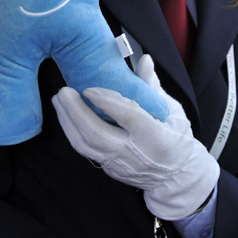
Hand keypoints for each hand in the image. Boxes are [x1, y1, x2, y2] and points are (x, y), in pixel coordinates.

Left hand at [52, 55, 218, 220]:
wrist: (177, 178)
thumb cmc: (178, 140)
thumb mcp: (174, 112)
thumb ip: (153, 87)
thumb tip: (144, 59)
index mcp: (157, 137)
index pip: (129, 117)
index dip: (108, 102)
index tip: (90, 88)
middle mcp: (135, 154)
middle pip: (97, 135)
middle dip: (76, 112)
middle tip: (63, 91)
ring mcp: (119, 165)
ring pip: (85, 145)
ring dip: (68, 121)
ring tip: (59, 100)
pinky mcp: (109, 170)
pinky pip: (86, 151)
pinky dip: (73, 132)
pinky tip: (67, 116)